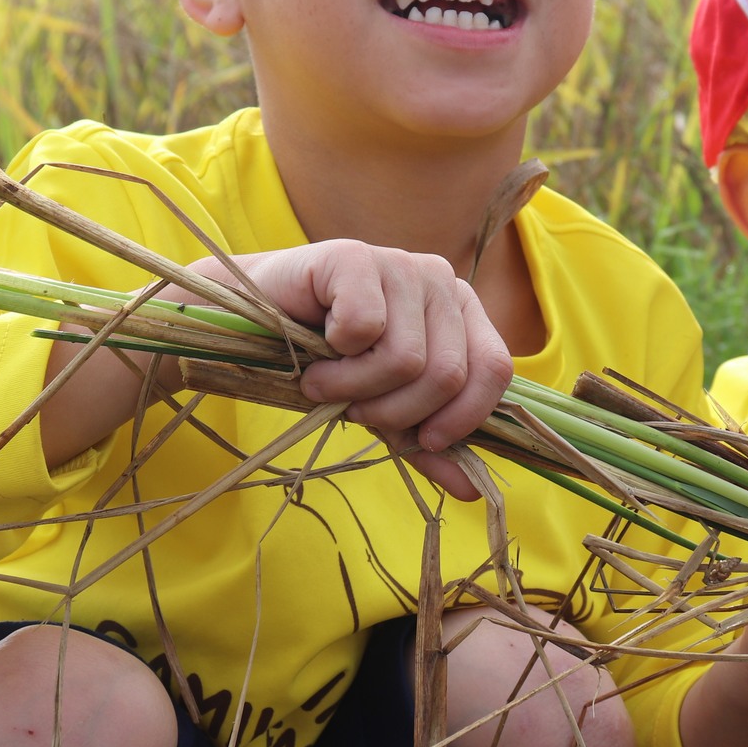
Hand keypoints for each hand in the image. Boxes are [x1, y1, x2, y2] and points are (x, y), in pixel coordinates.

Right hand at [209, 241, 511, 500]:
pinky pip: (365, 327)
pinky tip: (317, 342)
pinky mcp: (354, 256)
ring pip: (405, 358)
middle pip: (446, 374)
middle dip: (394, 411)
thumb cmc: (328, 365)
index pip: (494, 369)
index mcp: (462, 312)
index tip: (420, 441)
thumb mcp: (385, 411)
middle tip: (353, 408)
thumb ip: (427, 446)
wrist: (253, 324)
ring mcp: (399, 263)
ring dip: (354, 388)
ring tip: (325, 382)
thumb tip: (472, 490)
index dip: (462, 418)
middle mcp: (441, 279)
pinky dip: (334, 353)